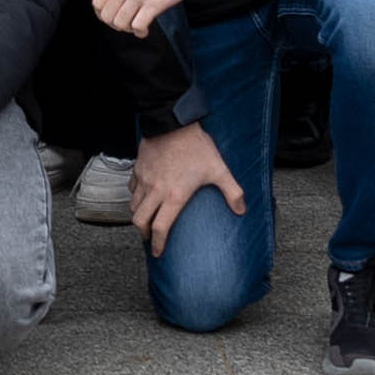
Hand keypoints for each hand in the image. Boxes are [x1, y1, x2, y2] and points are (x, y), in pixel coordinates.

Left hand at [91, 0, 206, 36]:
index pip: (97, 3)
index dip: (103, 15)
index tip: (115, 17)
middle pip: (107, 16)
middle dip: (116, 25)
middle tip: (128, 23)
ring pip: (121, 23)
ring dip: (129, 29)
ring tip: (138, 25)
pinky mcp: (156, 2)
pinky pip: (138, 26)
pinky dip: (140, 32)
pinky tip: (146, 29)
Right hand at [130, 123, 245, 251]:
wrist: (174, 123)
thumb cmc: (196, 147)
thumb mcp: (218, 169)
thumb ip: (232, 191)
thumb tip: (242, 209)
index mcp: (174, 196)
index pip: (160, 228)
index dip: (158, 243)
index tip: (158, 252)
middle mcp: (155, 191)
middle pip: (139, 220)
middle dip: (143, 233)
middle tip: (149, 238)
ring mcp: (144, 179)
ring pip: (133, 205)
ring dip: (138, 216)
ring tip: (146, 219)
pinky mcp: (138, 168)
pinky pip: (132, 188)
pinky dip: (135, 196)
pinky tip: (142, 196)